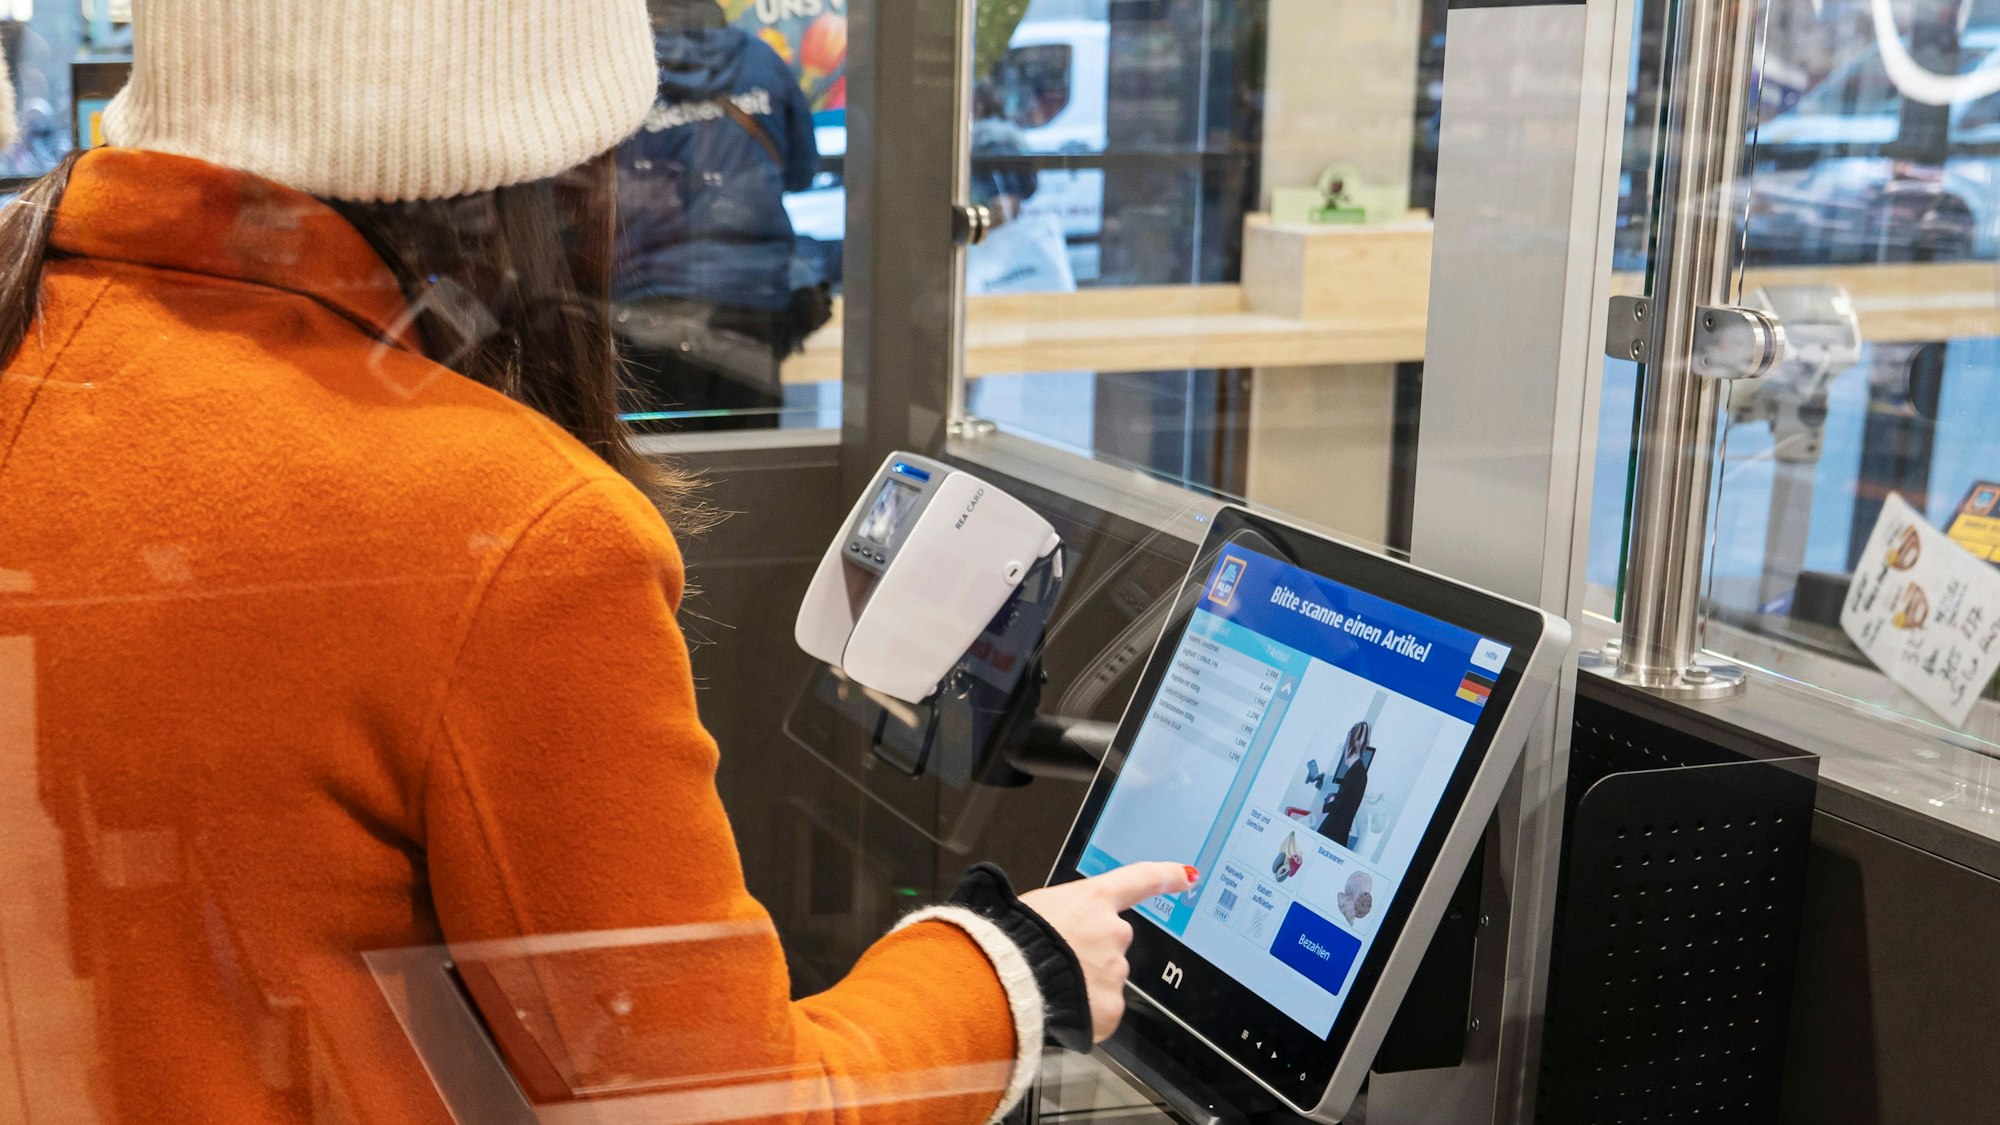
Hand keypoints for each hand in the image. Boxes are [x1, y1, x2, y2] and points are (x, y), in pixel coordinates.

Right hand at [1020, 862, 1197, 1041]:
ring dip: (1086, 983)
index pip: (1140, 880)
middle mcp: (1113, 931)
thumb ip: (1059, 911)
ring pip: (1107, 978)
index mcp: (1093, 900)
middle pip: (1112, 941)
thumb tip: (1051, 920)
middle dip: (1091, 952)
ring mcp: (1116, 970)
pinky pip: (1103, 1011)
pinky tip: (1063, 1007)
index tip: (1189, 875)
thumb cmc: (1009, 941)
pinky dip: (1086, 1013)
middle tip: (1058, 961)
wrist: (1004, 983)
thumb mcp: (1031, 906)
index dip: (1167, 875)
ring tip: (1052, 984)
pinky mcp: (1112, 1007)